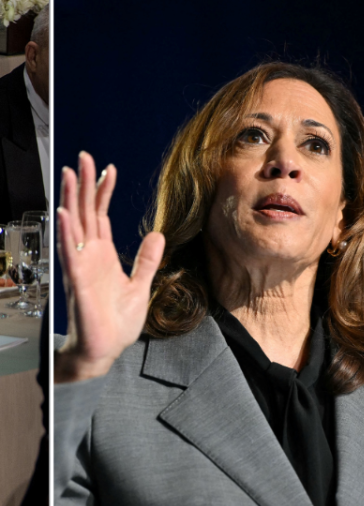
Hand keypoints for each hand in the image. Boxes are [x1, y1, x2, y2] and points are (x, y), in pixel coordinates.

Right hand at [55, 152, 164, 383]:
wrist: (106, 349)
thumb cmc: (117, 321)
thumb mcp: (140, 285)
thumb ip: (147, 260)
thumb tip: (157, 235)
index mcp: (103, 255)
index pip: (100, 215)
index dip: (103, 191)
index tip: (108, 168)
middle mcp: (89, 256)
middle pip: (85, 212)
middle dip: (84, 184)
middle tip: (84, 156)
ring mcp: (81, 267)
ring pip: (74, 226)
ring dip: (71, 199)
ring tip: (69, 173)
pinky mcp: (78, 282)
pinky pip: (69, 253)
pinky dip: (66, 233)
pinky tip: (64, 213)